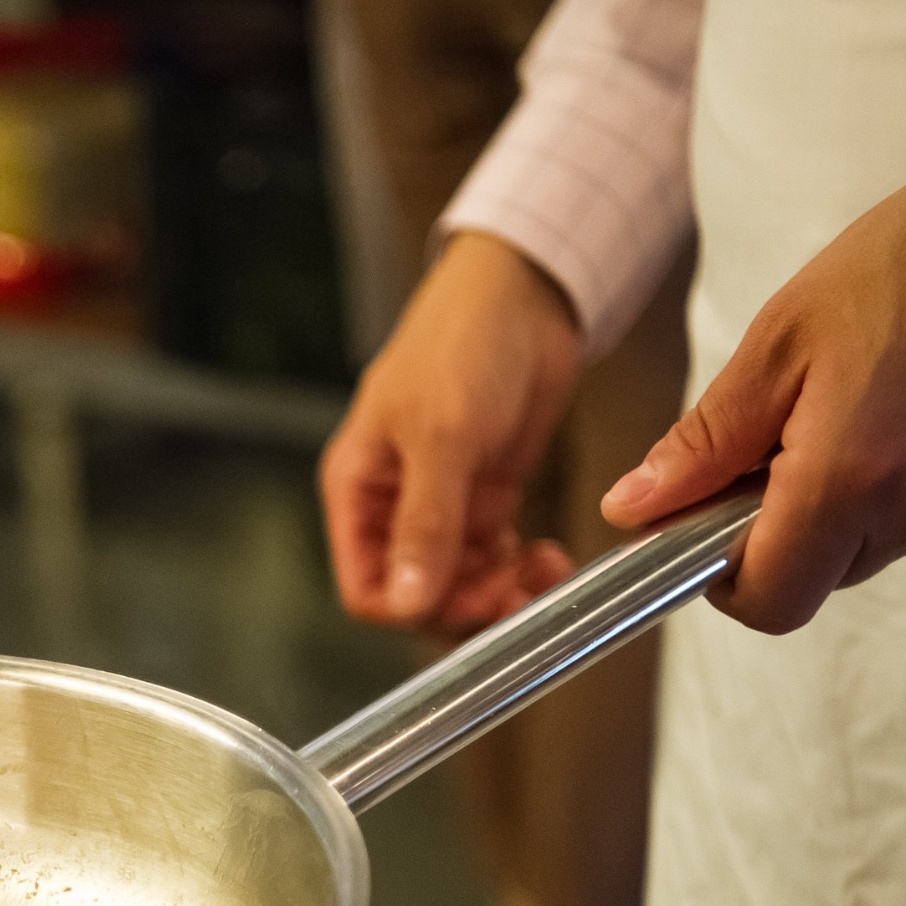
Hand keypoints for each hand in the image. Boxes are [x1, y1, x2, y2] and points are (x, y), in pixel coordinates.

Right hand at [320, 230, 582, 633]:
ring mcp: (442, 506)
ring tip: (541, 576)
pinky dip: (521, 572)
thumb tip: (408, 599)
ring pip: (460, 586)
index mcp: (358, 490)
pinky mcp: (486, 499)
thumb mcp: (442, 435)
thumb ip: (425, 522)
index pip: (363, 587)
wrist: (527, 296)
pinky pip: (496, 561)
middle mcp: (394, 507)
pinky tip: (547, 559)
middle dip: (465, 606)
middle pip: (416, 595)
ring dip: (501, 595)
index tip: (460, 605)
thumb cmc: (462, 342)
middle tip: (513, 596)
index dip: (407, 608)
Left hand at [601, 95, 905, 632]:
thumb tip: (636, 508)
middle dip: (788, 520)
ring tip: (874, 392)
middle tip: (792, 424)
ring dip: (854, 494)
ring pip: (881, 542)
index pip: (768, 601)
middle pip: (824, 572)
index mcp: (855, 477)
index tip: (709, 516)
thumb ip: (708, 439)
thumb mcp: (789, 334)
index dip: (722, 574)